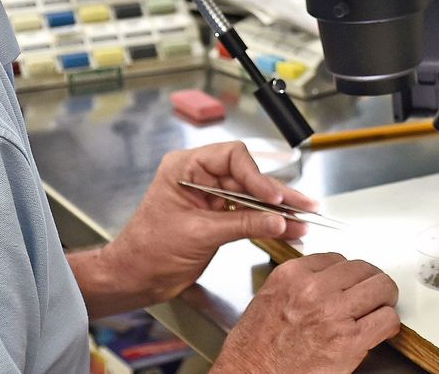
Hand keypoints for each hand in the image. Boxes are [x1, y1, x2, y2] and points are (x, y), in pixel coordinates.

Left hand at [101, 141, 315, 304]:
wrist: (133, 280)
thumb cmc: (147, 252)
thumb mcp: (199, 234)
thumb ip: (242, 224)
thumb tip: (278, 220)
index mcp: (186, 168)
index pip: (233, 157)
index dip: (257, 176)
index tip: (273, 198)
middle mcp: (201, 178)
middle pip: (249, 178)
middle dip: (276, 195)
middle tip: (303, 205)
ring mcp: (211, 198)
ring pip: (254, 198)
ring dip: (278, 211)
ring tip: (304, 219)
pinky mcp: (219, 218)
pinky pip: (250, 216)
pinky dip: (269, 224)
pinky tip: (288, 229)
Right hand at [212, 253, 400, 373]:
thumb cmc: (253, 350)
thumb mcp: (270, 299)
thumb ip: (300, 283)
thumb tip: (330, 279)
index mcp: (292, 276)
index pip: (337, 258)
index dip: (348, 274)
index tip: (351, 283)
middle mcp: (313, 289)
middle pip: (363, 269)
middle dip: (370, 283)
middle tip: (372, 295)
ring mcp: (332, 313)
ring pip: (381, 287)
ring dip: (384, 299)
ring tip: (379, 309)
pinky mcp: (348, 340)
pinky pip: (387, 319)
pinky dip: (388, 324)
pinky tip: (380, 329)